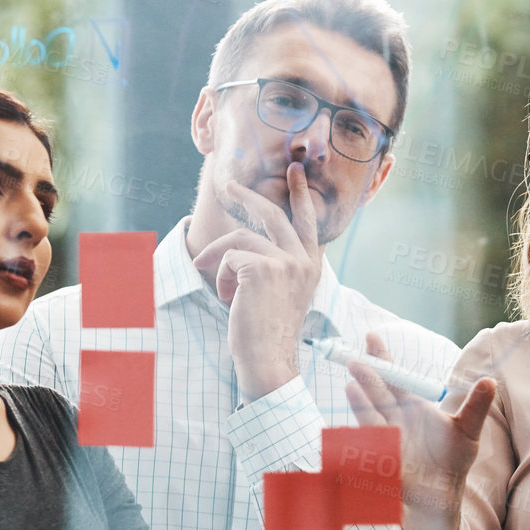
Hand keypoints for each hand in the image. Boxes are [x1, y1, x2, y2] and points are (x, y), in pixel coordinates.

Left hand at [191, 162, 323, 401]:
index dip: (300, 194)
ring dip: (219, 260)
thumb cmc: (268, 332)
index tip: (295, 170)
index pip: (307, 221)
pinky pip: (229, 258)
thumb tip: (246, 242)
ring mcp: (285, 263)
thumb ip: (276, 266)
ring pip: (240, 240)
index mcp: (310, 266)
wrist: (268, 360)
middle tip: (228, 186)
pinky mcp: (262, 268)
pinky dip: (219, 278)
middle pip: (272, 214)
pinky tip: (226, 299)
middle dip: (247, 197)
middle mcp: (303, 261)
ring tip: (220, 289)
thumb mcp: (280, 294)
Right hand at [344, 332, 496, 529]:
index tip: (371, 336)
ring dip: (361, 405)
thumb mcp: (468, 430)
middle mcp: (393, 419)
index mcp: (410, 406)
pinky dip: (363, 442)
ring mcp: (385, 441)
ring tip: (351, 387)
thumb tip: (490, 380)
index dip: (382, 358)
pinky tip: (354, 431)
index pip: (394, 378)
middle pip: (378, 394)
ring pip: (371, 419)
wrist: (443, 494)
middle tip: (356, 360)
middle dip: (368, 378)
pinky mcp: (384, 464)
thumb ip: (476, 406)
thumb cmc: (452, 458)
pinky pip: (371, 451)